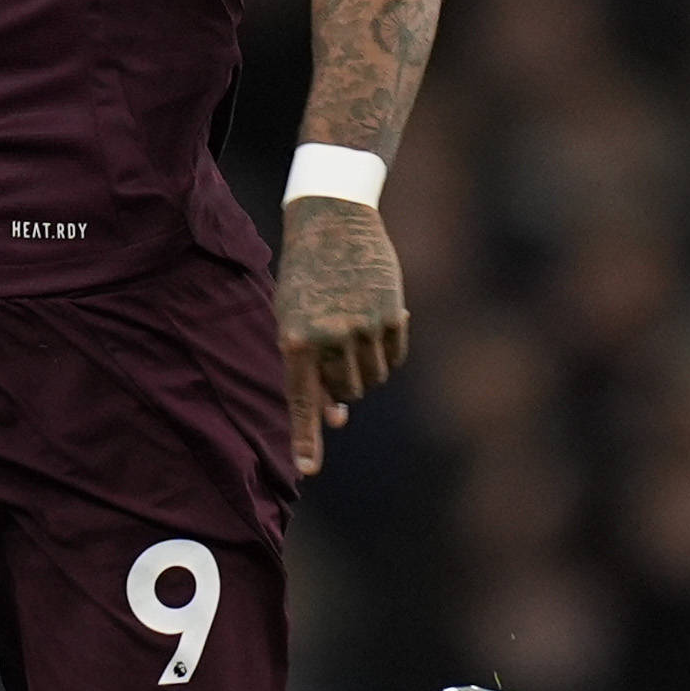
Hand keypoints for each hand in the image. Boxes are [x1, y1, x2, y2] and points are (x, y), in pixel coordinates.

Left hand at [274, 197, 409, 475]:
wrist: (334, 219)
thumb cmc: (307, 276)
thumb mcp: (294, 319)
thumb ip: (310, 369)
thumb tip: (337, 418)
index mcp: (295, 339)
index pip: (302, 400)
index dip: (305, 438)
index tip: (306, 471)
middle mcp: (330, 337)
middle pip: (346, 393)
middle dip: (343, 382)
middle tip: (337, 347)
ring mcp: (363, 327)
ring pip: (372, 380)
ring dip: (366, 366)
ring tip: (354, 327)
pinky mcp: (391, 315)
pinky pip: (395, 358)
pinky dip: (388, 349)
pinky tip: (378, 317)